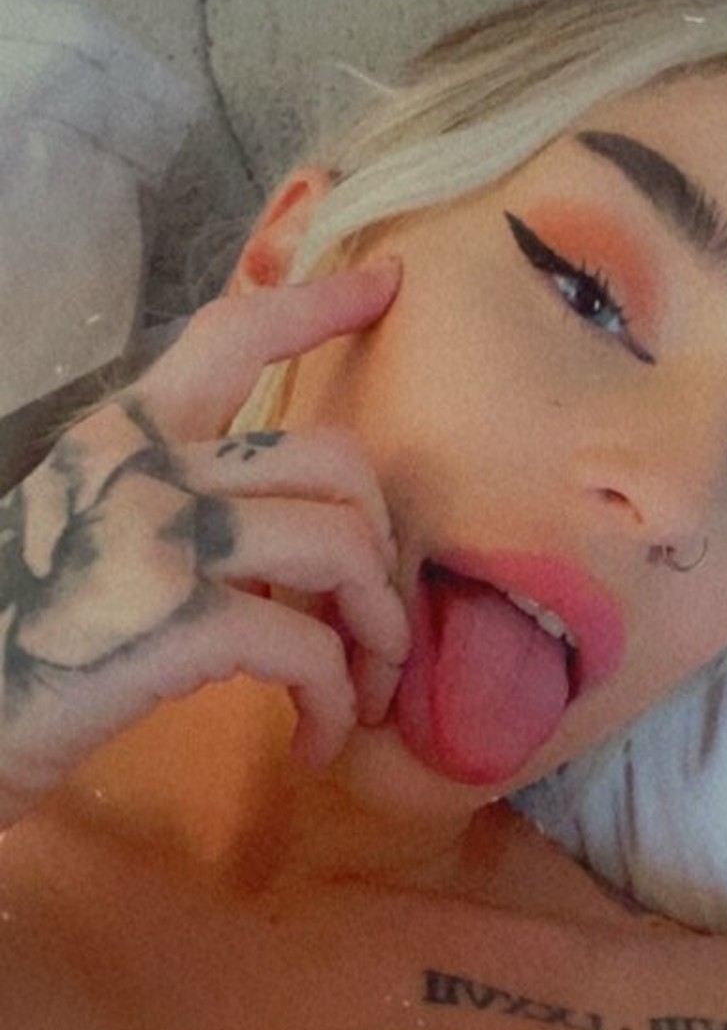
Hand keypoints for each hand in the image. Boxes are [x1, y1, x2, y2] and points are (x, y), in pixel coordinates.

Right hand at [0, 263, 406, 817]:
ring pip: (342, 549)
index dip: (318, 306)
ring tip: (362, 691)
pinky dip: (331, 703)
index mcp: (119, 436)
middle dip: (382, 547)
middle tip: (375, 623)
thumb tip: (276, 534)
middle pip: (333, 461)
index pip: (231, 335)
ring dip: (378, 632)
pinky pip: (309, 649)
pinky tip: (315, 742)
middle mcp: (143, 466)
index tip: (385, 288)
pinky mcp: (177, 623)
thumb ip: (161, 501)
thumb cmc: (11, 643)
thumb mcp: (76, 534)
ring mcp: (160, 538)